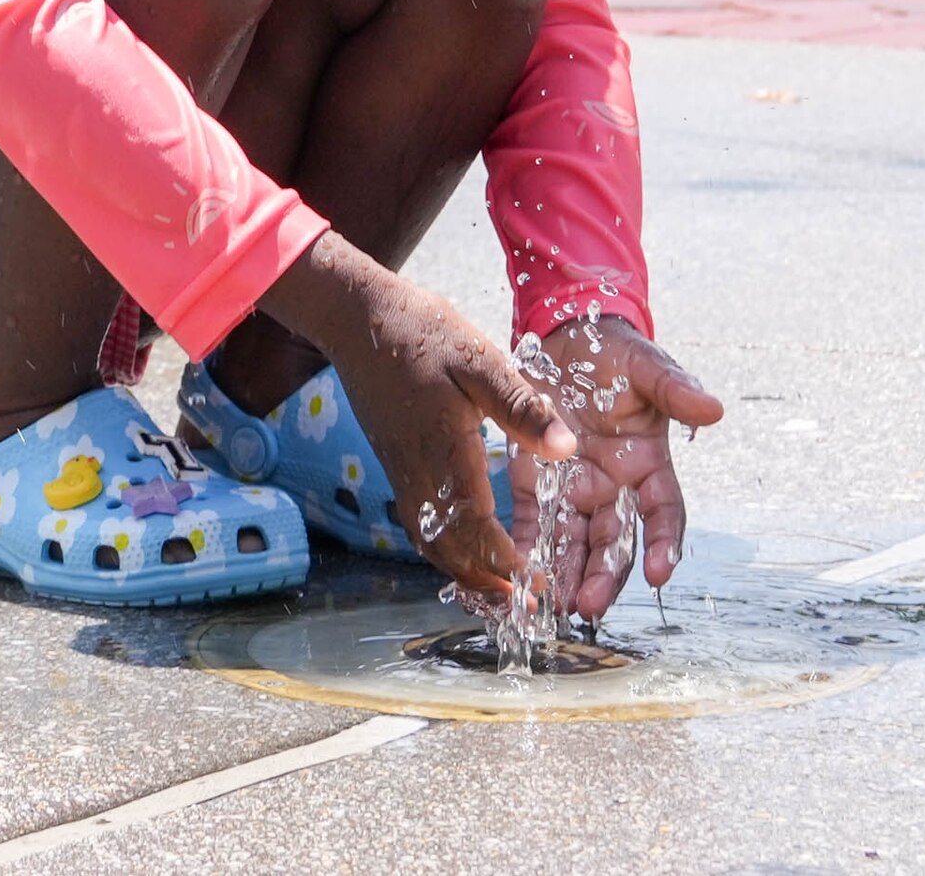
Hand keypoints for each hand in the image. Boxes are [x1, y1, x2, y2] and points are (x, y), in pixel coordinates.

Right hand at [264, 234, 569, 602]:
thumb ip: (522, 408)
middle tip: (523, 604)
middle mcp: (420, 474)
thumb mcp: (481, 360)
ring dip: (463, 570)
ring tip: (497, 588)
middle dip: (486, 582)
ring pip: (430, 542)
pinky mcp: (394, 464)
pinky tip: (464, 542)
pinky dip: (444, 547)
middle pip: (450, 550)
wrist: (357, 319)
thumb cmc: (422, 332)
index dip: (508, 564)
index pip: (478, 530)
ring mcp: (402, 472)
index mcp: (447, 453)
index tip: (538, 584)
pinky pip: (419, 523)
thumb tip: (567, 450)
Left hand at [520, 315, 725, 618]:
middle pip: (614, 541)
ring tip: (557, 606)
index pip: (662, 514)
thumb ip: (676, 390)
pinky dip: (528, 551)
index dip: (663, 544)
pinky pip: (533, 523)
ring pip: (574, 543)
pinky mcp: (535, 483)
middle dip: (604, 575)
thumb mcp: (647, 367)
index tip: (659, 572)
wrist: (567, 337)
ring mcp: (574, 489)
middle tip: (591, 605)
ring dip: (567, 575)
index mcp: (647, 465)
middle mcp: (613, 487)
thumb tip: (713, 409)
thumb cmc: (617, 356)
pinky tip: (520, 577)